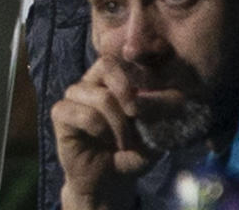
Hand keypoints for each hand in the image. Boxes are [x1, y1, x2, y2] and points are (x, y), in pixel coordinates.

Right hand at [52, 56, 150, 209]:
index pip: (124, 58)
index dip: (140, 69)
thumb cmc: (133, 153)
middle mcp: (92, 82)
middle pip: (107, 65)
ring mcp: (74, 96)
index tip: (156, 94)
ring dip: (119, 125)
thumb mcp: (155, 134)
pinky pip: (84, 115)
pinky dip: (101, 131)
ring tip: (124, 143)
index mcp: (114, 80)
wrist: (109, 180)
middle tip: (137, 115)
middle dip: (128, 90)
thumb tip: (178, 97)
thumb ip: (160, 114)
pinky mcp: (61, 113)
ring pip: (101, 97)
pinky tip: (104, 143)